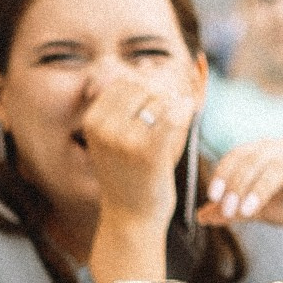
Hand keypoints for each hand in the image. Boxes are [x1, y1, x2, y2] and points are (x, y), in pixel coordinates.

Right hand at [78, 65, 193, 224]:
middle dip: (161, 96)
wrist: (132, 219)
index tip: (155, 106)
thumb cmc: (132, 174)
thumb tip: (148, 62)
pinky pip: (176, 114)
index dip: (147, 86)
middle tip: (167, 119)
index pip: (125, 80)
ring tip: (172, 131)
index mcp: (93, 121)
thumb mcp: (118, 135)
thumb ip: (129, 100)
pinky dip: (187, 111)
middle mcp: (104, 128)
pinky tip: (189, 114)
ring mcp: (125, 140)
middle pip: (144, 85)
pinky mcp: (149, 153)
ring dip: (174, 108)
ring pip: (161, 98)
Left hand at [202, 136, 282, 282]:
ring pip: (280, 168)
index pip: (238, 154)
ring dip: (261, 189)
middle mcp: (282, 149)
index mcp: (262, 151)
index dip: (224, 173)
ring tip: (249, 211)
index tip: (214, 195)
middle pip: (256, 160)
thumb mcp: (254, 207)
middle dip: (239, 185)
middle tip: (230, 210)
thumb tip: (201, 217)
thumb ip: (229, 211)